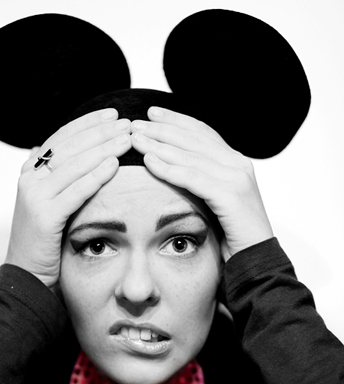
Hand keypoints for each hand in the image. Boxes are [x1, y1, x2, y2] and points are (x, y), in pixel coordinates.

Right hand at [6, 109, 131, 286]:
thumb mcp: (52, 203)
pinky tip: (114, 165)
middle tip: (127, 122)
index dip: (87, 123)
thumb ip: (62, 180)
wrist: (27, 274)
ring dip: (103, 148)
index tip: (112, 115)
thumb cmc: (46, 240)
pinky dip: (95, 176)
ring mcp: (34, 196)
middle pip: (69, 146)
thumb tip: (81, 156)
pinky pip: (74, 191)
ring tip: (127, 139)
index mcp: (31, 172)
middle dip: (100, 132)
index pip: (62, 138)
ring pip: (73, 164)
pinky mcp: (43, 216)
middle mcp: (30, 179)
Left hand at [131, 107, 272, 260]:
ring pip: (191, 155)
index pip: (202, 133)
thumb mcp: (217, 202)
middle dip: (162, 129)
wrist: (257, 261)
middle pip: (194, 138)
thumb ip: (203, 183)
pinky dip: (169, 169)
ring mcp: (237, 178)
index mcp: (235, 162)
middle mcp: (238, 164)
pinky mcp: (231, 196)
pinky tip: (149, 162)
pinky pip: (193, 178)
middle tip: (135, 123)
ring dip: (159, 145)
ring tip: (135, 139)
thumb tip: (176, 172)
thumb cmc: (233, 236)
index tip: (152, 113)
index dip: (176, 120)